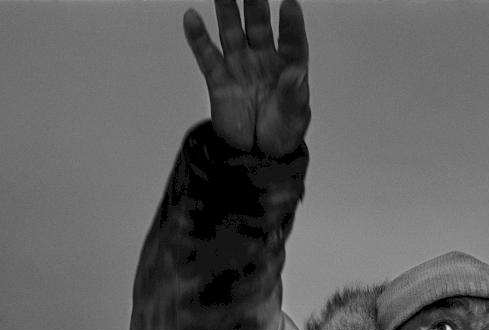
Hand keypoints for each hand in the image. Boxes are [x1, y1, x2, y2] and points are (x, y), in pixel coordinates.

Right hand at [183, 0, 309, 156]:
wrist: (255, 156)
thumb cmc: (281, 133)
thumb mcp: (295, 119)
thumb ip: (295, 95)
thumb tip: (296, 74)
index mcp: (287, 67)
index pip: (291, 40)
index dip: (291, 23)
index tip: (289, 4)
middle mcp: (263, 60)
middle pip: (259, 24)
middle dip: (255, 2)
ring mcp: (239, 66)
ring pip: (232, 31)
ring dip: (227, 9)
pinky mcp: (219, 79)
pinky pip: (207, 55)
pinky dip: (198, 37)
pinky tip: (192, 18)